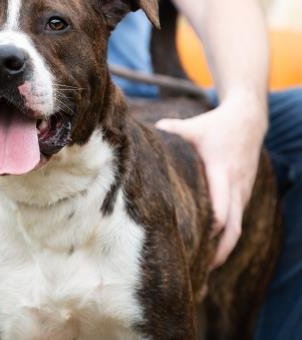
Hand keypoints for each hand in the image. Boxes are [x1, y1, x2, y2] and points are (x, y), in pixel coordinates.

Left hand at [155, 96, 266, 268]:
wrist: (248, 121)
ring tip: (204, 267)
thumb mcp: (193, 126)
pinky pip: (238, 219)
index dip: (212, 225)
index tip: (197, 242)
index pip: (221, 205)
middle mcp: (235, 185)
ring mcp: (242, 191)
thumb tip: (140, 132)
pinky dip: (228, 236)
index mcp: (221, 171)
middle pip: (234, 226)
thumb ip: (168, 131)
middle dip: (220, 249)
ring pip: (238, 226)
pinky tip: (211, 248)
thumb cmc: (215, 125)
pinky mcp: (243, 194)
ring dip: (224, 247)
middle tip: (201, 268)